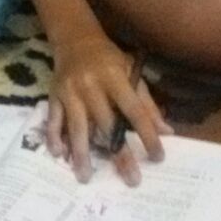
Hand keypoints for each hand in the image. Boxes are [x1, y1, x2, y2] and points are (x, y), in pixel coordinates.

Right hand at [46, 29, 171, 185]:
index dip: (147, 134)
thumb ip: (147, 103)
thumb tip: (166, 132)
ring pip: (78, 127)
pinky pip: (53, 121)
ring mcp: (70, 92)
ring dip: (82, 154)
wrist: (76, 39)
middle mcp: (92, 86)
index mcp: (115, 78)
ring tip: (86, 177)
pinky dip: (55, 138)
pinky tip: (60, 156)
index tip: (158, 157)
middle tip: (130, 180)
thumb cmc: (109, 59)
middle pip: (107, 125)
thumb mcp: (131, 72)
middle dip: (120, 154)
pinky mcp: (53, 96)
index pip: (134, 110)